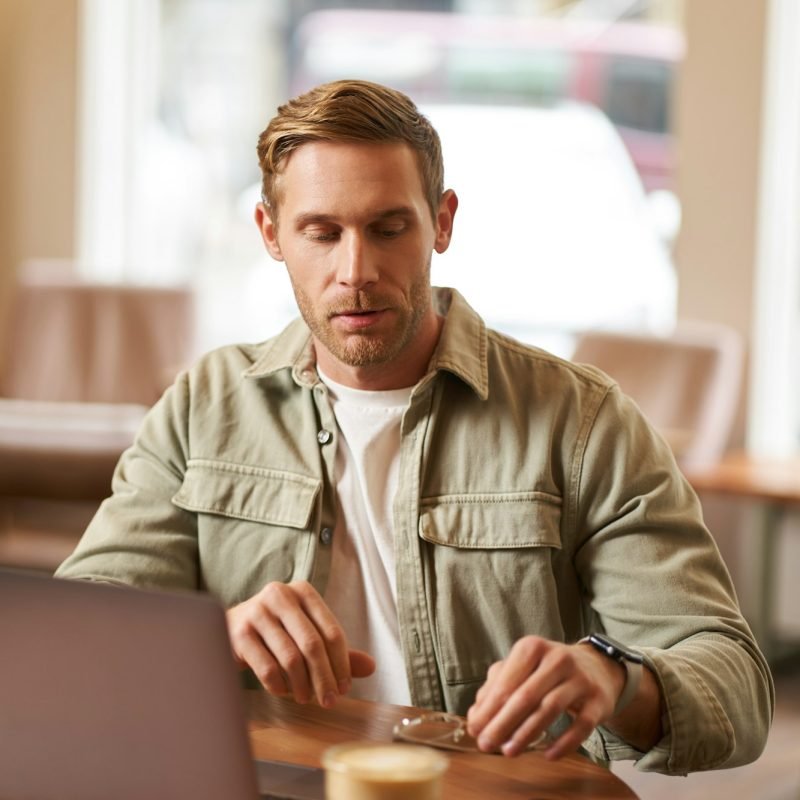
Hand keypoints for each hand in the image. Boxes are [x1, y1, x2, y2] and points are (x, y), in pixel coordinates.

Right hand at [226, 580, 374, 706]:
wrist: (229, 627)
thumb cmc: (276, 631)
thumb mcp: (307, 633)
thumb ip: (336, 649)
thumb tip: (371, 667)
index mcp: (303, 591)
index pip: (332, 631)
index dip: (342, 664)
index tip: (344, 688)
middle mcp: (280, 595)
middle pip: (313, 645)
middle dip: (324, 678)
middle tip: (329, 702)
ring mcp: (257, 612)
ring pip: (290, 658)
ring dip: (302, 685)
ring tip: (305, 698)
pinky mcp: (239, 633)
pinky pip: (267, 668)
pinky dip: (279, 685)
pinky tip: (283, 691)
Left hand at [466, 635, 624, 758]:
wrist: (597, 667)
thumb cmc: (548, 671)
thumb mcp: (523, 668)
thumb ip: (496, 688)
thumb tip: (475, 717)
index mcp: (532, 648)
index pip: (506, 681)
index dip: (488, 707)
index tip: (474, 729)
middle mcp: (557, 658)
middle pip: (525, 695)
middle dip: (502, 723)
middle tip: (486, 745)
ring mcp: (580, 679)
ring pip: (550, 708)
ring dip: (527, 733)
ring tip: (509, 752)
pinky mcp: (598, 700)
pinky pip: (581, 725)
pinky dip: (564, 742)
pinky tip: (548, 755)